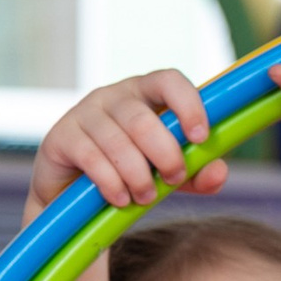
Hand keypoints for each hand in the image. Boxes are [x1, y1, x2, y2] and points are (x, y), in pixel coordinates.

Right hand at [28, 70, 226, 216]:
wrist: (75, 197)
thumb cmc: (130, 174)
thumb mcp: (168, 175)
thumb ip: (196, 174)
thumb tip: (218, 172)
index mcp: (145, 95)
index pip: (168, 80)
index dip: (187, 104)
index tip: (200, 137)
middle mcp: (114, 96)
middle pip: (143, 119)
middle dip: (165, 155)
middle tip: (173, 179)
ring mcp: (84, 113)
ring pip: (119, 142)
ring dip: (138, 176)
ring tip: (146, 198)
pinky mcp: (62, 136)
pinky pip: (92, 158)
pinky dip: (112, 183)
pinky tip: (120, 199)